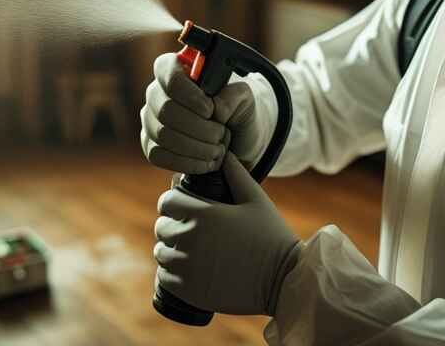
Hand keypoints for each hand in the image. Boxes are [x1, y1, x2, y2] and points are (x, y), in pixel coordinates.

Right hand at [140, 53, 266, 173]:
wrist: (237, 137)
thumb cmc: (237, 110)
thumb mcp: (245, 97)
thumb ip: (234, 95)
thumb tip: (216, 109)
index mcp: (178, 68)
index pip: (168, 73)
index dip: (188, 94)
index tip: (210, 109)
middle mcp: (157, 92)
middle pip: (165, 109)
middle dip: (198, 127)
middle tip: (220, 133)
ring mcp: (151, 119)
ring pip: (162, 134)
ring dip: (196, 146)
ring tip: (218, 148)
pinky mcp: (151, 145)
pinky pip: (159, 155)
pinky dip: (187, 162)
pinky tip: (206, 162)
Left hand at [154, 153, 300, 314]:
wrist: (282, 281)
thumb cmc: (271, 237)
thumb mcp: (256, 200)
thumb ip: (237, 174)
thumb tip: (224, 154)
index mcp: (204, 214)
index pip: (166, 201)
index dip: (173, 202)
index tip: (183, 208)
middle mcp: (190, 238)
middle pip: (161, 227)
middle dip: (173, 225)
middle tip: (190, 230)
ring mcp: (187, 266)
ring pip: (161, 253)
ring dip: (171, 250)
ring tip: (189, 251)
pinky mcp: (188, 291)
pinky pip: (164, 278)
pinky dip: (171, 274)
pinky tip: (186, 271)